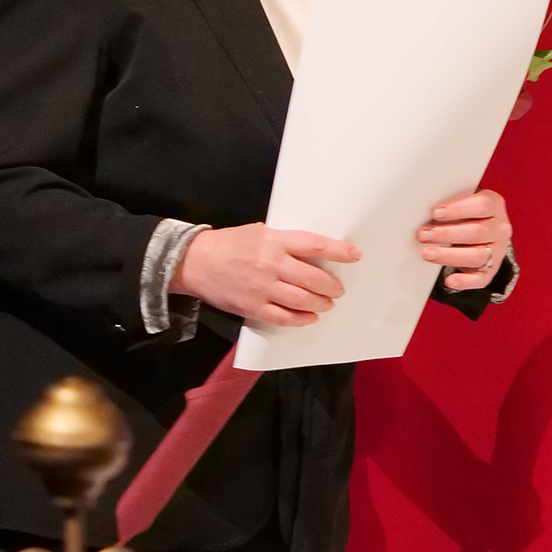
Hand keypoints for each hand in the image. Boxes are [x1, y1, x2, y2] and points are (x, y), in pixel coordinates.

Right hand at [170, 223, 361, 326]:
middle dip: (332, 286)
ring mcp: (262, 287)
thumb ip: (285, 242)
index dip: (338, 251)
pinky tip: (310, 317)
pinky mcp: (252, 307)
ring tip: (327, 303)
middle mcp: (271, 263)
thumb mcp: (259, 232)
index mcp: (274, 240)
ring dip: (321, 303)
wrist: (195, 262)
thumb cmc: (230, 244)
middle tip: (338, 289)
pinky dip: (302, 320)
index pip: (314, 244)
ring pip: (302, 300)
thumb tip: (314, 252)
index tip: (355, 255)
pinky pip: (284, 318)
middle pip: (313, 278)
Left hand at [416, 189, 511, 292]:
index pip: (482, 205)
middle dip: (446, 234)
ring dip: (450, 256)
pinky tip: (449, 281)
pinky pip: (481, 279)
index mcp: (495, 205)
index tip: (435, 213)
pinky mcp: (491, 270)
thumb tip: (421, 210)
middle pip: (476, 232)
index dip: (458, 209)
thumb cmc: (467, 212)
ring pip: (477, 256)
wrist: (484, 230)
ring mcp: (497, 251)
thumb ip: (450, 204)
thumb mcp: (463, 201)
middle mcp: (500, 229)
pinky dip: (465, 282)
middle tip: (423, 235)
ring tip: (428, 254)